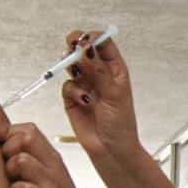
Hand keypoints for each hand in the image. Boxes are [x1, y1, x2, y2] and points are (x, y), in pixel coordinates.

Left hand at [0, 124, 102, 187]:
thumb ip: (28, 158)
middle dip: (8, 149)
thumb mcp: (46, 175)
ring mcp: (51, 184)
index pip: (28, 129)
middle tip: (8, 169)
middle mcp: (53, 166)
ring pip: (21, 160)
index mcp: (52, 157)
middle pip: (26, 137)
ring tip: (13, 184)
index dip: (9, 135)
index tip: (2, 150)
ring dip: (10, 171)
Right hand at [58, 30, 139, 160]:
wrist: (110, 149)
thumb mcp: (114, 93)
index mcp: (115, 68)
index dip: (93, 38)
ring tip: (78, 71)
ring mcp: (85, 84)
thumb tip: (86, 48)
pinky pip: (67, 85)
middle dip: (76, 45)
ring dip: (72, 65)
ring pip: (72, 64)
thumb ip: (99, 70)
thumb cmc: (120, 123)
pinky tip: (84, 101)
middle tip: (72, 44)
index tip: (86, 40)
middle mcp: (99, 73)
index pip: (103, 43)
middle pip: (83, 49)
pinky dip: (73, 91)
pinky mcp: (72, 98)